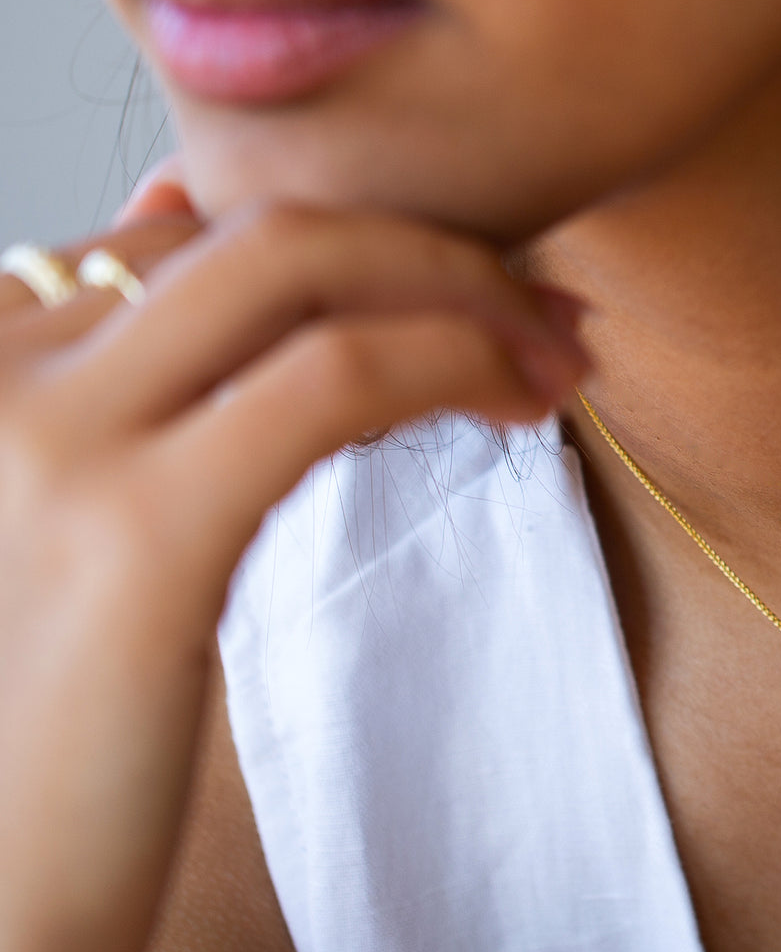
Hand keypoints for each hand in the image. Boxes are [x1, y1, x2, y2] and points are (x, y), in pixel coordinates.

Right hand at [0, 172, 588, 951]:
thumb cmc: (48, 733)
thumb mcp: (70, 519)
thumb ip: (119, 378)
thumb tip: (168, 218)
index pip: (205, 237)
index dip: (364, 244)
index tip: (475, 289)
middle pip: (262, 223)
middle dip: (433, 243)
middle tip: (546, 302)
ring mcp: (54, 435)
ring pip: (304, 267)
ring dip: (464, 291)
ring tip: (558, 353)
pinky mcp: (138, 531)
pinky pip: (333, 380)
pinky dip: (451, 361)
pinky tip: (518, 401)